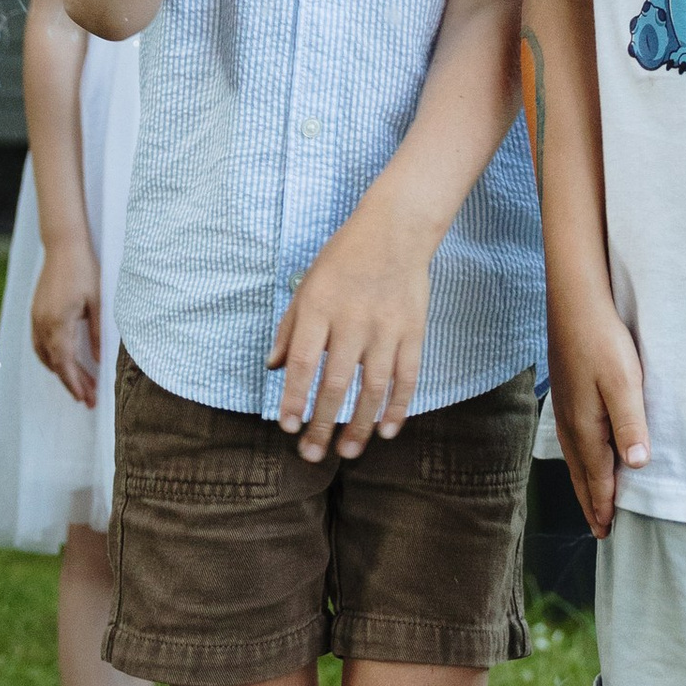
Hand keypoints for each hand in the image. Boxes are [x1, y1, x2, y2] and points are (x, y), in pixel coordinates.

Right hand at [30, 240, 100, 404]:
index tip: (86, 398)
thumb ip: (96, 334)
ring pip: (44, 355)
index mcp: (58, 323)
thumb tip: (97, 360)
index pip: (65, 363)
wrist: (63, 246)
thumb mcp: (98, 302)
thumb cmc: (84, 270)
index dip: (75, 384)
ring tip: (77, 384)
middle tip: (86, 398)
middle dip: (71, 383)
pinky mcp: (35, 312)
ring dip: (60, 371)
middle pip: (55, 363)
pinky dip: (49, 357)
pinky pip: (39, 343)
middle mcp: (43, 324)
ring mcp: (36, 318)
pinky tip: (60, 361)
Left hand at [267, 201, 432, 461]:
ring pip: (373, 388)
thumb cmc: (344, 259)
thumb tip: (273, 369)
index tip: (288, 427)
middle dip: (323, 423)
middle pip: (336, 383)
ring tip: (348, 451)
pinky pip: (407, 377)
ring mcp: (386, 328)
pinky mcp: (413, 331)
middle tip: (312, 455)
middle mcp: (353, 320)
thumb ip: (289, 329)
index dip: (294, 398)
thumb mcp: (307, 286)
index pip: (304, 362)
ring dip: (360, 425)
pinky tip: (388, 430)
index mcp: (320, 307)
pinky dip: (399, 407)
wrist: (396, 231)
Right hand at [549, 293, 649, 535]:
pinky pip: (572, 439)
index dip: (603, 504)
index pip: (596, 477)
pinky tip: (583, 453)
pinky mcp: (566, 392)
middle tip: (599, 530)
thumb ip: (630, 424)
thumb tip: (635, 465)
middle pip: (581, 473)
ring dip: (584, 482)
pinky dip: (579, 459)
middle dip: (591, 501)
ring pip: (574, 457)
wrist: (575, 302)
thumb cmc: (602, 340)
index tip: (607, 531)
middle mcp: (570, 423)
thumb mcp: (623, 382)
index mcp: (586, 427)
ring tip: (592, 500)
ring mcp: (565, 407)